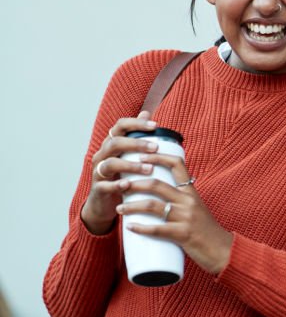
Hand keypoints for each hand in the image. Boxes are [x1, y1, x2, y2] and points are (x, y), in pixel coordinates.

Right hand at [81, 111, 159, 234]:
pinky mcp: (98, 189)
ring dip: (130, 165)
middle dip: (136, 144)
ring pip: (110, 164)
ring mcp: (98, 172)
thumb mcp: (129, 155)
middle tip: (155, 147)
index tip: (155, 125)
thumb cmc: (121, 175)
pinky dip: (117, 185)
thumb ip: (137, 136)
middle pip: (115, 143)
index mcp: (111, 145)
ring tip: (149, 169)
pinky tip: (129, 185)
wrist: (105, 204)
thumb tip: (146, 112)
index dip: (136, 123)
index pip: (119, 126)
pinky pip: (105, 185)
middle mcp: (102, 155)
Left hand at [116, 152, 233, 274]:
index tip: (141, 156)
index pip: (176, 165)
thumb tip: (160, 196)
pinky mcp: (183, 234)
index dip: (157, 157)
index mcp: (192, 193)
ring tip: (119, 207)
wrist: (223, 251)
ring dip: (131, 206)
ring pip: (152, 206)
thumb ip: (181, 201)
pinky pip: (157, 229)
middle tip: (120, 184)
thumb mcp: (197, 209)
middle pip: (156, 184)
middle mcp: (189, 201)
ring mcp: (186, 217)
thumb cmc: (208, 231)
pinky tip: (130, 227)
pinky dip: (141, 227)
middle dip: (134, 183)